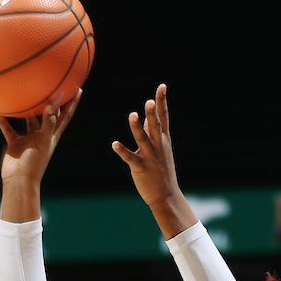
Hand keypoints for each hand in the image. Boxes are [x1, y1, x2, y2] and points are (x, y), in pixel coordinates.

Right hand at [0, 91, 81, 186]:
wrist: (19, 181)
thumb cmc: (34, 164)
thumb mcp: (43, 142)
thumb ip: (48, 124)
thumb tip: (52, 104)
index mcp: (52, 135)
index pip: (65, 116)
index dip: (72, 103)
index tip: (78, 89)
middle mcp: (41, 135)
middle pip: (48, 114)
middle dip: (51, 101)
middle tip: (51, 83)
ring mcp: (28, 138)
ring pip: (27, 119)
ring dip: (25, 109)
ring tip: (22, 93)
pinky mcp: (15, 143)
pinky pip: (8, 128)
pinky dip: (4, 120)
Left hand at [112, 84, 196, 237]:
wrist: (166, 195)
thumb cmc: (161, 170)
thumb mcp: (160, 148)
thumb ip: (153, 132)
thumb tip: (147, 117)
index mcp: (163, 140)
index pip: (164, 117)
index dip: (162, 101)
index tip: (162, 86)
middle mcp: (158, 146)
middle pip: (155, 126)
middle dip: (152, 113)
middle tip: (150, 100)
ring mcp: (150, 158)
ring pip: (143, 140)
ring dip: (137, 128)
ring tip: (132, 114)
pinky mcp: (140, 169)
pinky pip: (130, 158)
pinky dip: (122, 151)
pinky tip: (114, 144)